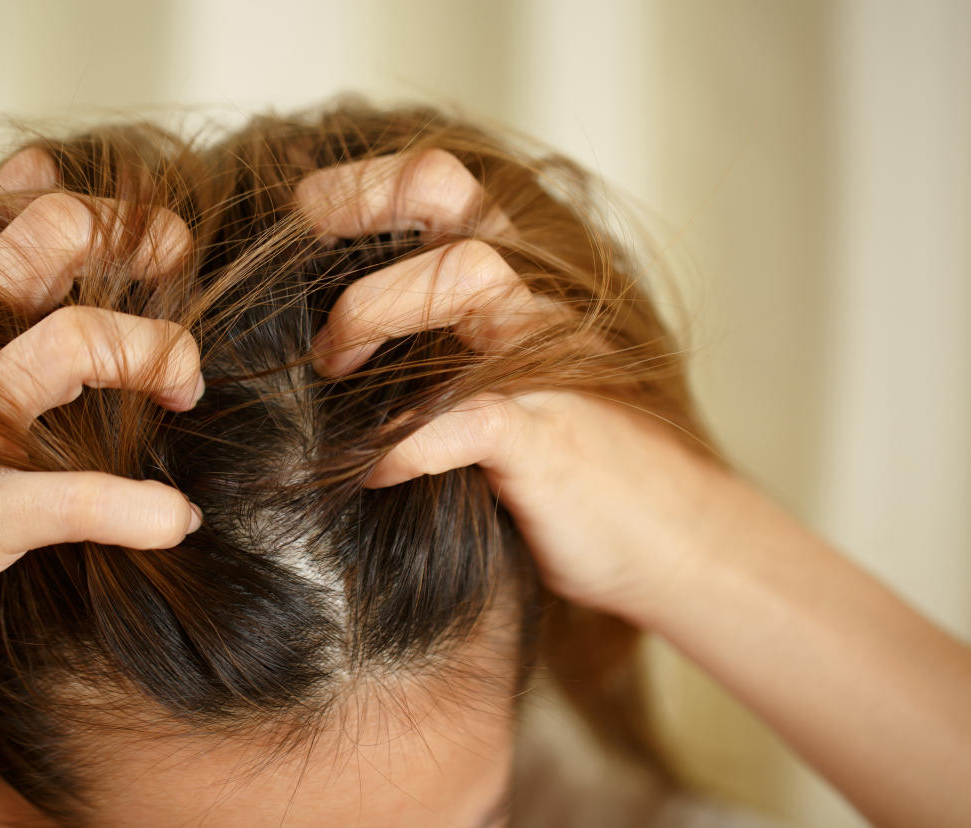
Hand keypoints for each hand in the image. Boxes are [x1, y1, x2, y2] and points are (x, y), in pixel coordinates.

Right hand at [0, 149, 204, 704]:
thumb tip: (22, 255)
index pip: (12, 220)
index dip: (93, 205)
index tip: (151, 233)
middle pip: (51, 237)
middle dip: (142, 240)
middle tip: (183, 275)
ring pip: (80, 341)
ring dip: (161, 353)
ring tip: (186, 390)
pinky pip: (76, 499)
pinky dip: (144, 511)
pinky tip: (174, 520)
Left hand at [297, 149, 734, 621]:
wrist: (673, 543)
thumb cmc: (570, 468)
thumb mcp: (503, 389)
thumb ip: (444, 353)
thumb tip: (334, 352)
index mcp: (517, 284)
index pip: (443, 185)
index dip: (366, 183)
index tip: (302, 214)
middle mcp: (535, 301)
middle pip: (448, 190)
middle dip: (362, 200)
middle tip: (298, 244)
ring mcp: (548, 362)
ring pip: (463, 274)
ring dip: (372, 310)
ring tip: (333, 368)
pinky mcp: (550, 436)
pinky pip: (466, 416)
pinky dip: (402, 442)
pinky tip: (373, 471)